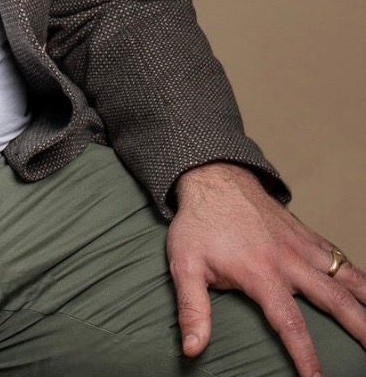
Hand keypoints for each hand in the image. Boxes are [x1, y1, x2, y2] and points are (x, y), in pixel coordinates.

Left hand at [168, 162, 365, 376]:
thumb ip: (193, 308)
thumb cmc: (199, 222)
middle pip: (334, 301)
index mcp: (260, 273)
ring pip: (343, 275)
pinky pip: (336, 255)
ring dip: (365, 299)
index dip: (306, 356)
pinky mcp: (304, 233)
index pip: (289, 323)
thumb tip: (192, 348)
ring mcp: (299, 244)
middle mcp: (288, 260)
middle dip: (359, 328)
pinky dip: (355, 273)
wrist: (212, 176)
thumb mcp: (184, 264)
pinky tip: (365, 289)